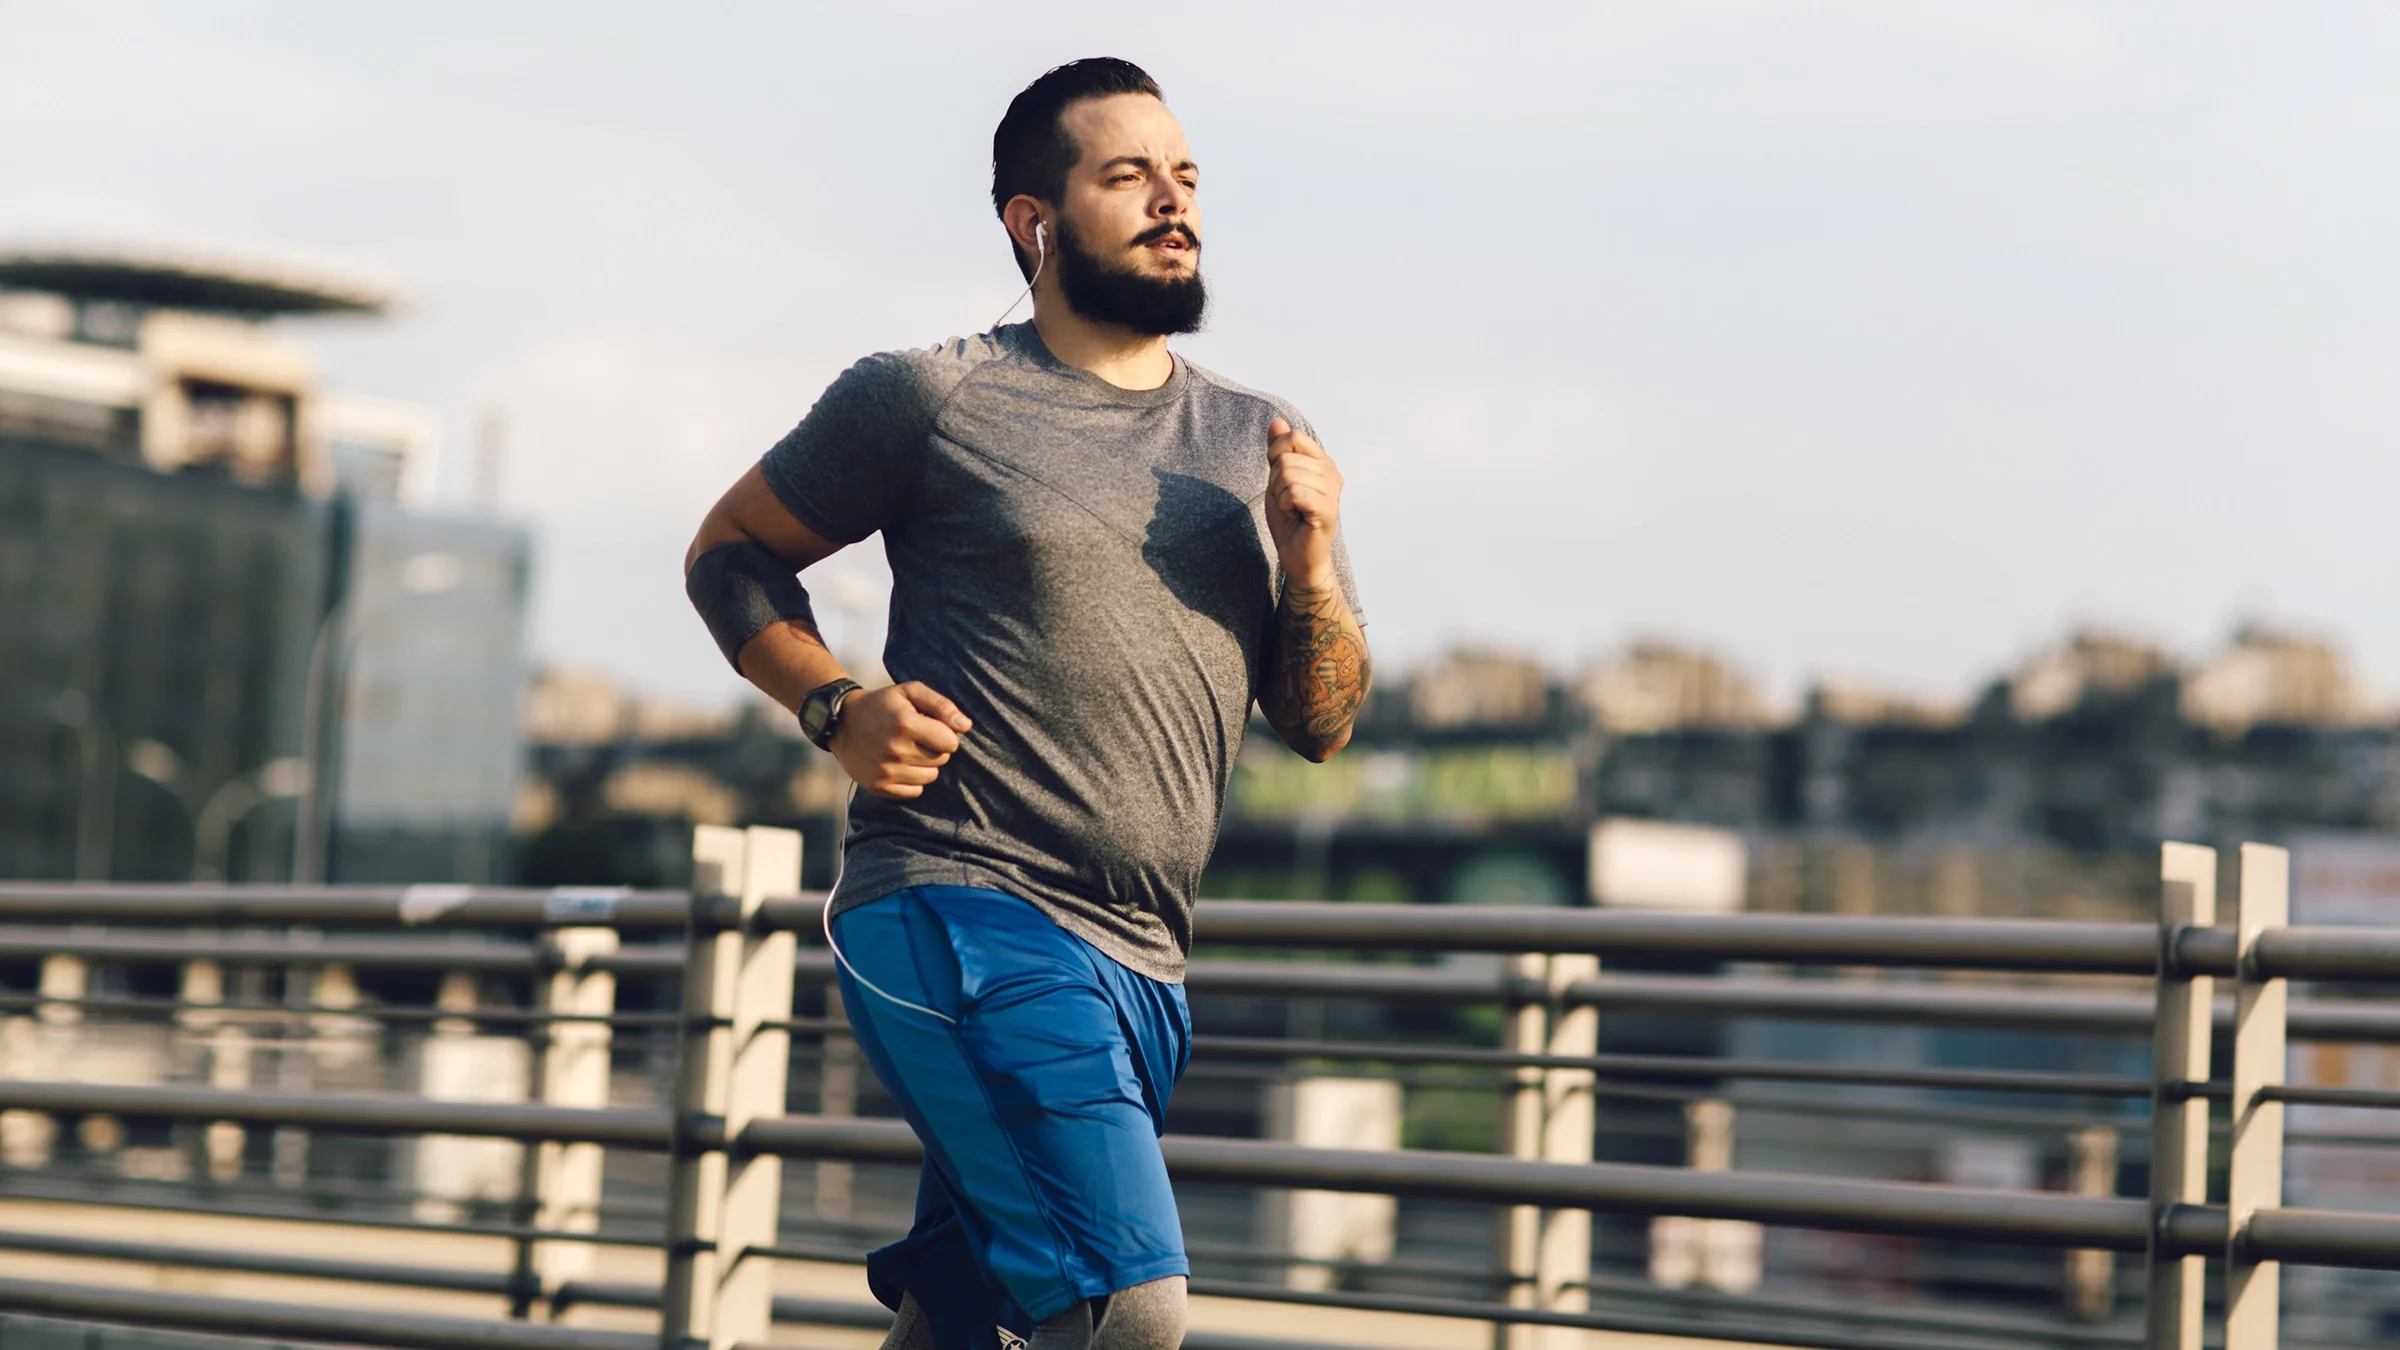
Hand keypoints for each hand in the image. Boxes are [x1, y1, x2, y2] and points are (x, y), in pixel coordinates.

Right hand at [828, 682, 972, 799]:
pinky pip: (915, 791)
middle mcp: (896, 749)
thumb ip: (942, 705)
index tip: (933, 728)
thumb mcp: (911, 692)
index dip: (946, 734)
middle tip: (918, 738)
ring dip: (925, 765)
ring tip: (909, 750)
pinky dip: (913, 781)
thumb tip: (965, 726)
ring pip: (930, 776)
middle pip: (941, 759)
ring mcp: (886, 770)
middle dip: (936, 748)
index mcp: (906, 723)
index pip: (951, 742)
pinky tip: (901, 765)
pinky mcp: (878, 786)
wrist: (841, 722)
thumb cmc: (882, 704)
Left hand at [1265, 416, 1343, 589]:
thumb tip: (1277, 421)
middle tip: (1287, 502)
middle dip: (1275, 481)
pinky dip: (1285, 505)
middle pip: (1287, 457)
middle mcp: (1332, 472)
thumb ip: (1278, 450)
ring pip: (1288, 474)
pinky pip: (1294, 492)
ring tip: (1292, 510)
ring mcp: (1332, 491)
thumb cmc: (1290, 520)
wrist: (1298, 556)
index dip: (1276, 454)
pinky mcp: (1327, 509)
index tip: (1279, 478)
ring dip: (1280, 495)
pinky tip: (1295, 516)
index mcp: (1323, 462)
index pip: (1294, 436)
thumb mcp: (1278, 479)